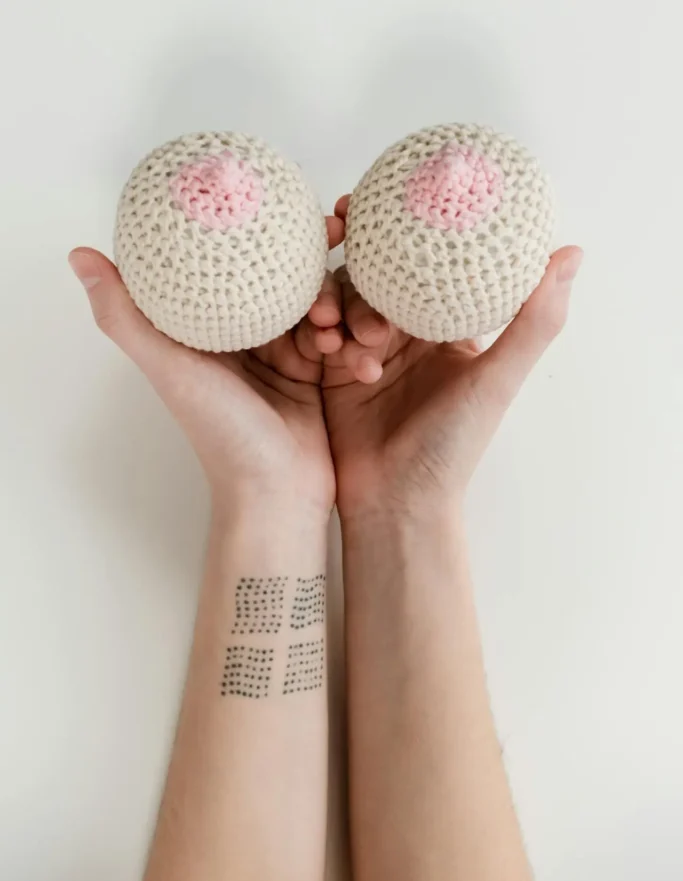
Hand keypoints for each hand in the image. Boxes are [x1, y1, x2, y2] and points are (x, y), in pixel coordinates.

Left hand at [69, 217, 345, 521]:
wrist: (276, 493)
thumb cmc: (220, 435)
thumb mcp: (169, 368)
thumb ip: (125, 315)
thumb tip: (80, 254)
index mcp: (207, 329)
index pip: (234, 264)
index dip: (258, 231)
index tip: (286, 208)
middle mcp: (244, 336)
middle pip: (282, 275)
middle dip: (312, 258)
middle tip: (336, 238)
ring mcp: (283, 352)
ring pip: (318, 301)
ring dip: (336, 304)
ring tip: (336, 326)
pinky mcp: (318, 372)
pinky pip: (340, 336)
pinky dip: (351, 340)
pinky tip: (357, 353)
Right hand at [323, 196, 582, 522]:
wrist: (396, 504)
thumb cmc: (452, 448)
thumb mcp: (496, 381)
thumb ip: (532, 322)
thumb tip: (571, 253)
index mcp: (449, 331)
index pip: (429, 268)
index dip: (408, 233)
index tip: (385, 204)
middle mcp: (409, 336)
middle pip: (379, 277)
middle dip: (361, 269)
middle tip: (346, 255)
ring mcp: (368, 353)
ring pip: (345, 302)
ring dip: (338, 306)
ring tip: (340, 330)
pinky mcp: (332, 373)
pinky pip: (320, 334)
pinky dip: (319, 334)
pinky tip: (324, 346)